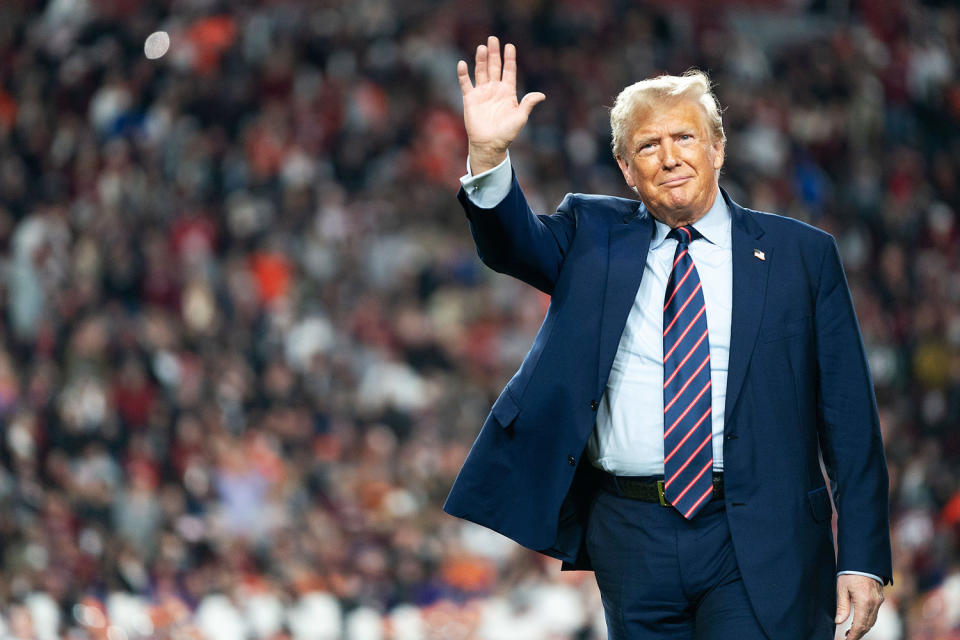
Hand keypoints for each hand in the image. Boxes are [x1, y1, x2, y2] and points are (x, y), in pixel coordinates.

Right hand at [457, 35, 544, 173]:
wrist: (489, 144)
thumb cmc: (507, 133)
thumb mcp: (520, 117)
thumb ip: (528, 104)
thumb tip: (541, 95)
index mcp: (508, 92)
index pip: (509, 71)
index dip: (509, 58)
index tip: (510, 46)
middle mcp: (494, 89)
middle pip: (494, 66)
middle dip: (494, 53)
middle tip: (493, 39)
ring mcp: (482, 93)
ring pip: (481, 71)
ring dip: (481, 60)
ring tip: (482, 48)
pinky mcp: (470, 99)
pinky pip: (465, 83)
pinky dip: (463, 74)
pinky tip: (462, 64)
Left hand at [835, 574, 883, 638]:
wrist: (864, 559)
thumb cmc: (850, 572)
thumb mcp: (842, 588)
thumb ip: (842, 607)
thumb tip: (839, 622)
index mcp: (864, 602)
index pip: (860, 626)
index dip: (853, 636)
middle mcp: (874, 604)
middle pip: (868, 625)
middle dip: (858, 634)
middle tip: (847, 638)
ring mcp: (879, 601)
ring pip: (872, 621)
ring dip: (863, 628)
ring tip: (850, 632)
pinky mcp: (880, 597)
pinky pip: (874, 614)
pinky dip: (867, 620)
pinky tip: (859, 621)